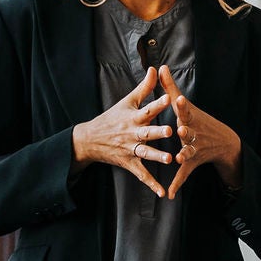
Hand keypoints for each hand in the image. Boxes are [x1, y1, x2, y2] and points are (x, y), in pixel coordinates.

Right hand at [72, 67, 175, 197]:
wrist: (89, 139)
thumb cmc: (112, 117)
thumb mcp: (127, 101)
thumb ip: (144, 87)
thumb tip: (154, 68)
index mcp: (133, 117)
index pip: (147, 108)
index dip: (158, 103)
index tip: (170, 97)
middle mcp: (132, 134)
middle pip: (147, 132)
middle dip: (158, 132)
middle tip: (171, 130)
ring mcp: (131, 149)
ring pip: (146, 153)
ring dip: (157, 156)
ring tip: (170, 159)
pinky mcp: (130, 163)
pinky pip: (142, 175)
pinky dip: (152, 184)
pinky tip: (162, 192)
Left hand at [158, 65, 241, 198]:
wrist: (224, 142)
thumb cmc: (198, 120)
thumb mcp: (185, 105)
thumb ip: (169, 87)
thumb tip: (160, 66)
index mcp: (190, 119)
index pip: (186, 110)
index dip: (183, 105)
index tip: (179, 100)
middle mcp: (194, 133)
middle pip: (189, 131)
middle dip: (185, 131)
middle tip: (180, 129)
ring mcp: (194, 148)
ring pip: (188, 151)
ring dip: (184, 154)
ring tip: (179, 157)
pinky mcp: (192, 162)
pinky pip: (183, 173)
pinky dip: (176, 184)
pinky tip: (170, 194)